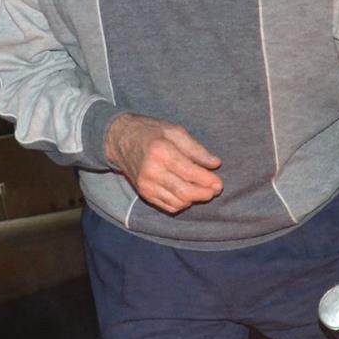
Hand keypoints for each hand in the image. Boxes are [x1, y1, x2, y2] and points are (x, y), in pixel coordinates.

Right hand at [106, 112, 222, 214]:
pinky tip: (188, 195)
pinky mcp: (144, 193)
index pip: (189, 172)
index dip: (207, 180)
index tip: (219, 184)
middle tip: (215, 190)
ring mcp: (146, 185)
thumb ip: (196, 148)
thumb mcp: (174, 131)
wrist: (119, 139)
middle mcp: (152, 171)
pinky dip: (182, 204)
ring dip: (194, 199)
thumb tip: (215, 164)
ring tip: (202, 191)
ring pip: (178, 202)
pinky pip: (168, 206)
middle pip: (184, 192)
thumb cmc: (150, 132)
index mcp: (161, 152)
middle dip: (204, 194)